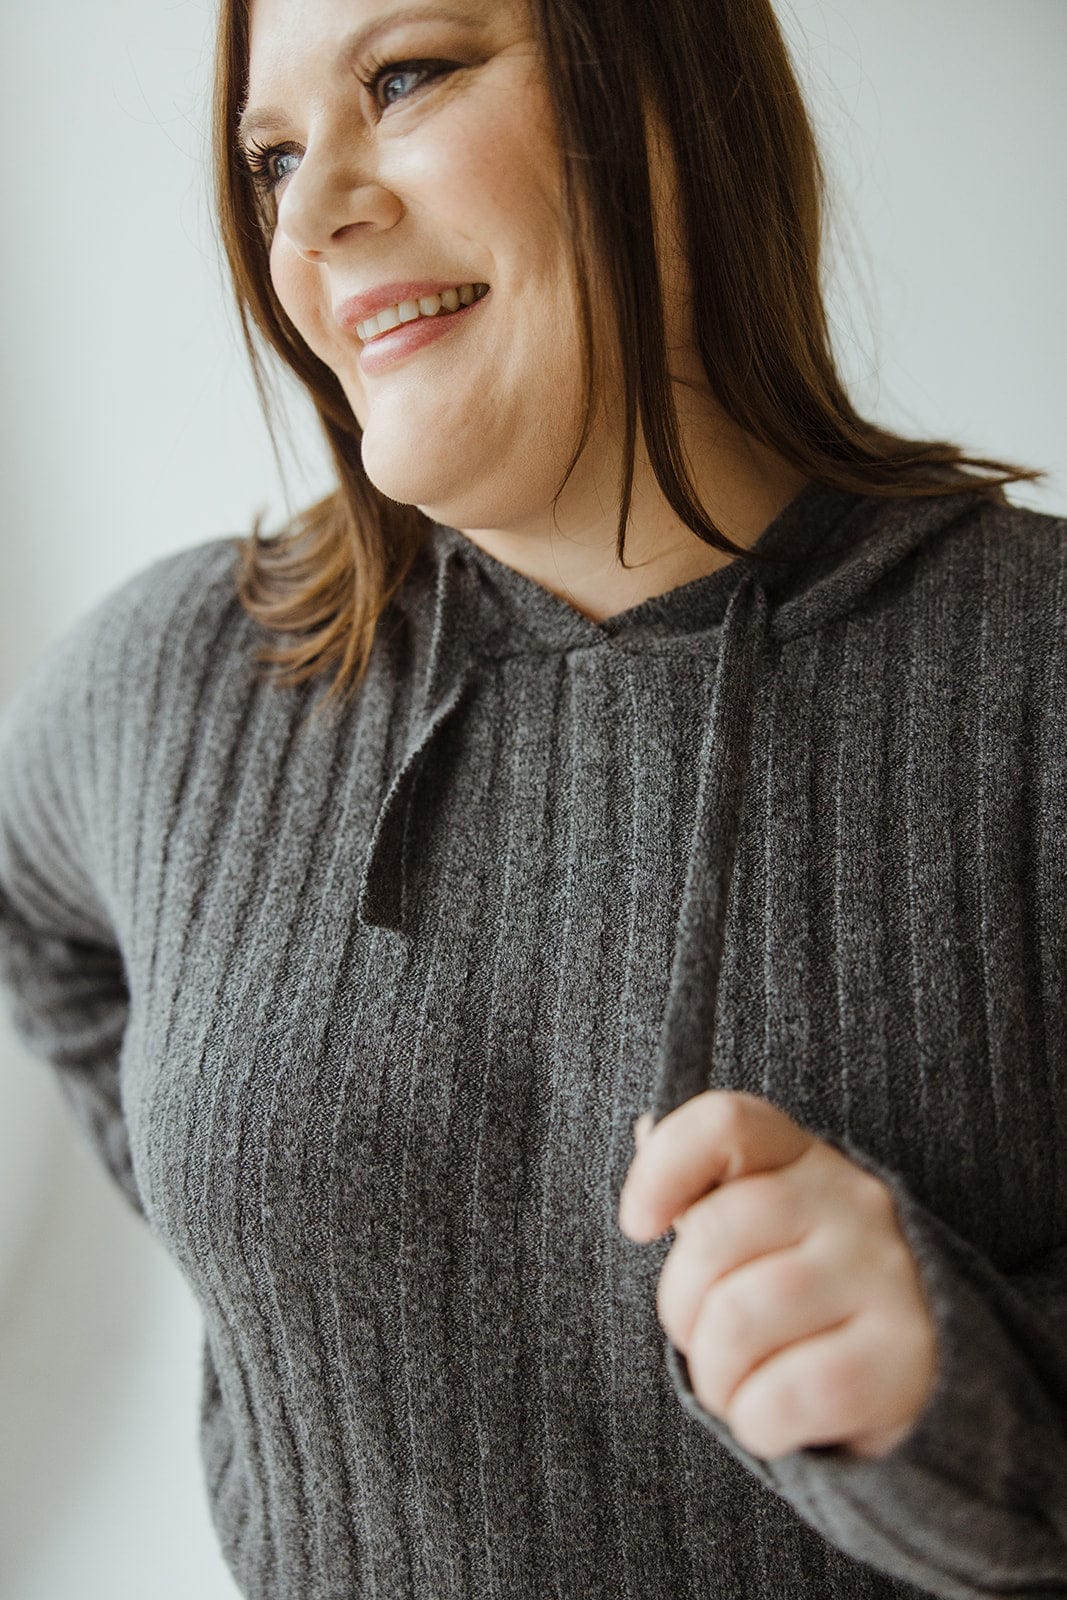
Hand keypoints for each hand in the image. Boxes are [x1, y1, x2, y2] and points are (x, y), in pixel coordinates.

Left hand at [618, 1091, 938, 1461]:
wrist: (927, 1377)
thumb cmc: (812, 1297)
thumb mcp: (766, 1228)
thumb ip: (708, 1185)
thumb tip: (644, 1130)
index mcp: (806, 1159)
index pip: (725, 1123)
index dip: (663, 1167)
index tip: (639, 1224)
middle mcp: (854, 1202)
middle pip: (710, 1236)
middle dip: (681, 1309)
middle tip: (707, 1340)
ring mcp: (885, 1276)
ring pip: (736, 1321)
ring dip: (714, 1375)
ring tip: (739, 1384)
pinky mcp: (902, 1358)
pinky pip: (781, 1397)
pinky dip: (756, 1423)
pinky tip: (775, 1419)